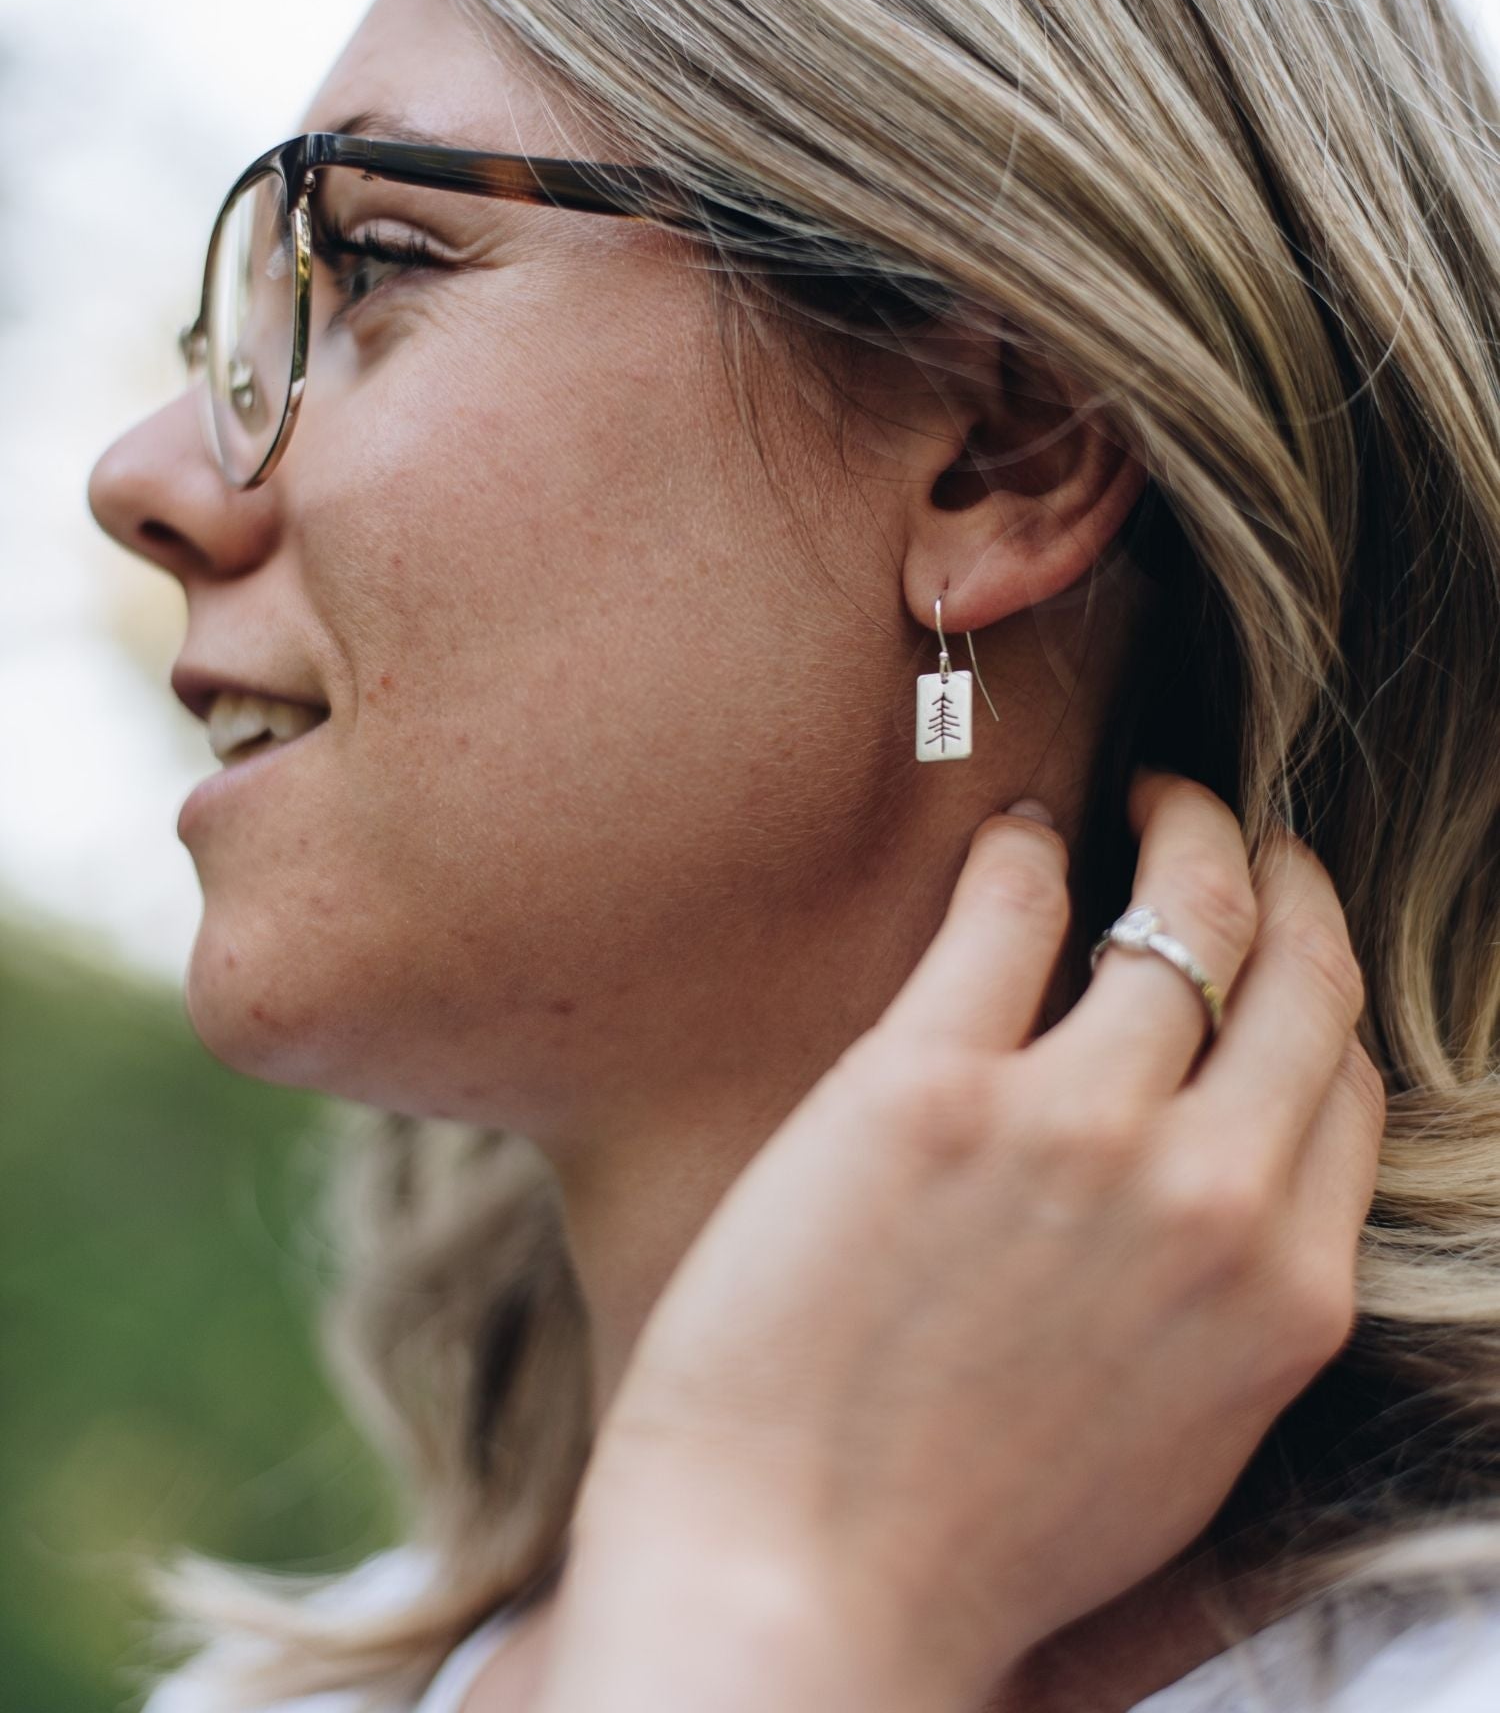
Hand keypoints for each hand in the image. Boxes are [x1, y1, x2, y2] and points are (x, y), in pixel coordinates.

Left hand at [536, 770, 1385, 1712]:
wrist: (790, 1596)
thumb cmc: (966, 1544)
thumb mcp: (1175, 1446)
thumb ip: (1230, 1305)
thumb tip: (1233, 1179)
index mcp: (1285, 1292)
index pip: (1345, 1076)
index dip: (1312, 989)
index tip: (1276, 944)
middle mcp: (1208, 1194)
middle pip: (1298, 967)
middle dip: (1282, 874)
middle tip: (1232, 830)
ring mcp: (1073, 1129)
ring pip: (1185, 908)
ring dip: (1182, 825)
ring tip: (1146, 799)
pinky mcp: (927, 1087)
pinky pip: (1012, 906)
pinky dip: (1028, 846)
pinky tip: (1015, 832)